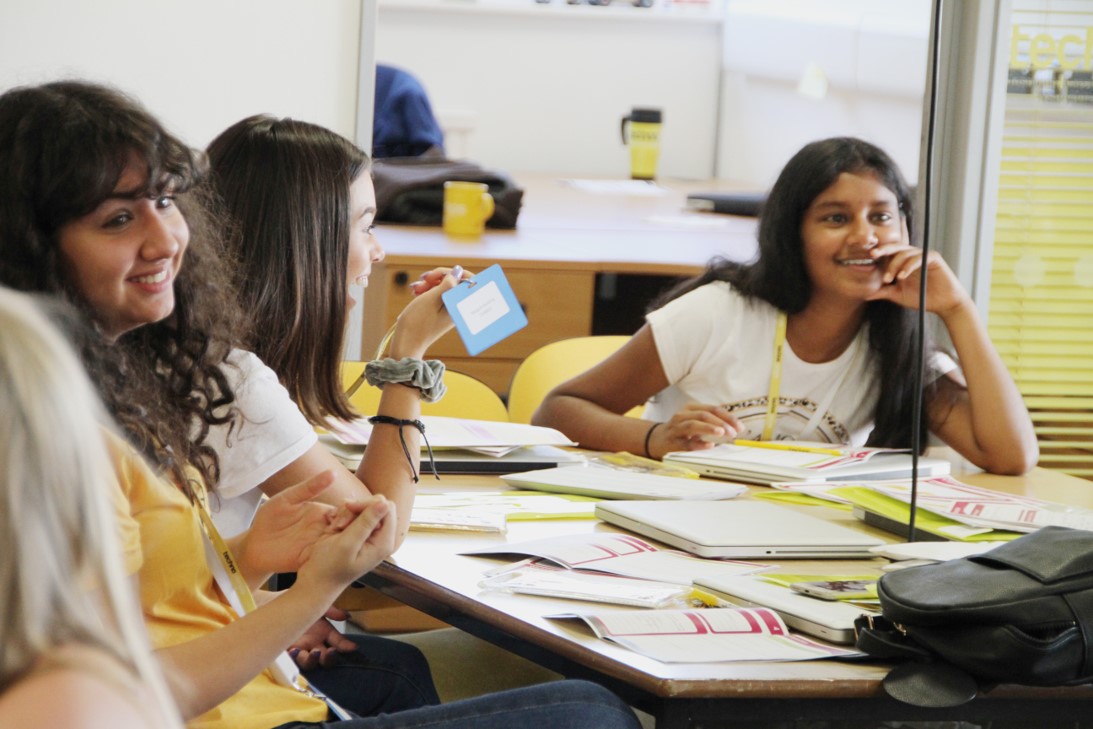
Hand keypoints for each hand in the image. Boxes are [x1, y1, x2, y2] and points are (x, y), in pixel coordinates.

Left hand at [232, 471, 349, 578]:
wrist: (253, 545)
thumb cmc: (268, 520)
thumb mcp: (287, 499)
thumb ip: (309, 488)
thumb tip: (333, 473)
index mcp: (321, 513)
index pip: (346, 510)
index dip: (354, 509)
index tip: (352, 507)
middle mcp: (324, 529)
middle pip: (350, 528)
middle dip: (359, 525)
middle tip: (357, 522)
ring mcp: (319, 545)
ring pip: (343, 543)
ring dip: (351, 541)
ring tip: (353, 536)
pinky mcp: (313, 558)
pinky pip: (329, 558)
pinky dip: (338, 555)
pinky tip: (341, 551)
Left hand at [289, 607, 358, 669]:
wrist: (275, 602)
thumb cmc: (296, 604)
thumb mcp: (318, 605)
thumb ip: (333, 612)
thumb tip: (347, 616)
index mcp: (323, 632)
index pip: (338, 642)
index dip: (346, 646)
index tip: (353, 647)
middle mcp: (313, 643)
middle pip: (326, 658)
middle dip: (330, 658)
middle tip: (331, 652)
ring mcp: (300, 648)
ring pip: (310, 663)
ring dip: (313, 660)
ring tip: (313, 652)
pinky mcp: (286, 651)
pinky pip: (291, 660)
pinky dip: (294, 658)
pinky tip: (295, 651)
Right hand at [295, 496, 396, 595]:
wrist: (316, 581)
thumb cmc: (329, 568)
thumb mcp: (347, 545)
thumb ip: (366, 523)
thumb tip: (384, 503)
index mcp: (383, 542)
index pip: (387, 507)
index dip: (369, 504)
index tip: (351, 510)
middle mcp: (378, 536)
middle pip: (375, 504)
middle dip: (356, 509)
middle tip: (341, 525)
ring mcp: (367, 533)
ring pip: (362, 506)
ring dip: (346, 514)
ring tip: (336, 529)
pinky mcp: (354, 531)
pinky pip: (351, 512)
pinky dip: (341, 516)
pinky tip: (333, 529)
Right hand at [389, 267, 469, 357]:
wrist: (405, 343)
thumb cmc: (418, 323)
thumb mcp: (432, 298)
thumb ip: (447, 283)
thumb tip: (458, 272)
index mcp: (459, 305)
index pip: (467, 280)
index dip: (451, 273)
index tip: (435, 275)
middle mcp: (456, 307)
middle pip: (454, 282)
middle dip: (437, 277)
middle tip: (423, 280)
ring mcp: (448, 310)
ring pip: (443, 287)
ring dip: (429, 284)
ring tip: (415, 289)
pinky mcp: (439, 312)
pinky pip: (436, 296)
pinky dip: (426, 291)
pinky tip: (415, 292)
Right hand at [647, 403, 742, 458]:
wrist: (656, 439)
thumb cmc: (681, 430)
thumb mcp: (695, 421)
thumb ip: (712, 422)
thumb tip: (735, 427)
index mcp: (691, 408)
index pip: (713, 409)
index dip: (728, 417)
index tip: (740, 427)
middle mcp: (682, 415)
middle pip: (704, 415)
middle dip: (721, 423)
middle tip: (733, 433)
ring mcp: (676, 428)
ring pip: (693, 425)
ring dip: (709, 428)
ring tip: (722, 433)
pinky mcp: (672, 442)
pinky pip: (686, 442)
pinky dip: (698, 444)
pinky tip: (708, 446)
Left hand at [865, 245, 971, 318]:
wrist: (944, 304)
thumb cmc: (922, 298)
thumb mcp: (898, 295)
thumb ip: (883, 292)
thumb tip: (864, 294)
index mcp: (902, 262)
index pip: (888, 254)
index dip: (877, 254)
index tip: (865, 258)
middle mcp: (911, 256)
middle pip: (895, 247)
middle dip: (882, 250)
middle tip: (872, 255)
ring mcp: (922, 255)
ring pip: (904, 253)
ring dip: (894, 265)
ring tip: (890, 279)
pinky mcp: (933, 258)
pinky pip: (918, 258)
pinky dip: (908, 266)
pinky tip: (902, 276)